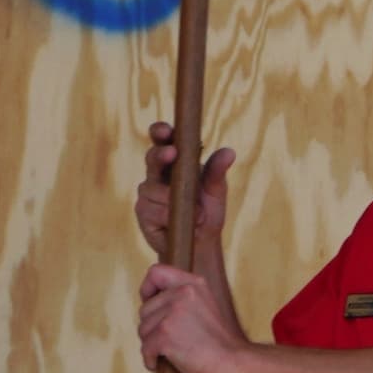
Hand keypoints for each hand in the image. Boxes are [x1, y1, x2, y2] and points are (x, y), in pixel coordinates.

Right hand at [135, 127, 232, 258]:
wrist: (199, 243)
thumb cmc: (207, 211)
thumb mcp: (216, 192)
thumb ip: (217, 172)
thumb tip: (229, 151)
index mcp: (176, 163)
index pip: (163, 142)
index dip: (161, 133)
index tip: (166, 130)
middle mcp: (158, 174)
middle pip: (152, 158)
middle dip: (160, 155)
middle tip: (172, 153)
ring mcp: (147, 193)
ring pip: (153, 188)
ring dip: (174, 200)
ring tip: (195, 214)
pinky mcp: (142, 211)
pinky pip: (153, 210)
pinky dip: (168, 216)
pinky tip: (176, 222)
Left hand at [138, 262, 254, 372]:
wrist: (233, 362)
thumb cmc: (219, 341)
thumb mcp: (205, 305)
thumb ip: (181, 297)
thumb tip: (149, 300)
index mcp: (193, 284)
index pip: (156, 272)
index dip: (148, 289)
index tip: (152, 303)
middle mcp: (182, 293)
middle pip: (145, 309)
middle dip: (152, 328)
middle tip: (174, 339)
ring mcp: (172, 313)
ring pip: (143, 330)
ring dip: (153, 345)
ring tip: (175, 351)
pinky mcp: (164, 334)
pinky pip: (145, 349)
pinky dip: (152, 361)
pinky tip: (167, 363)